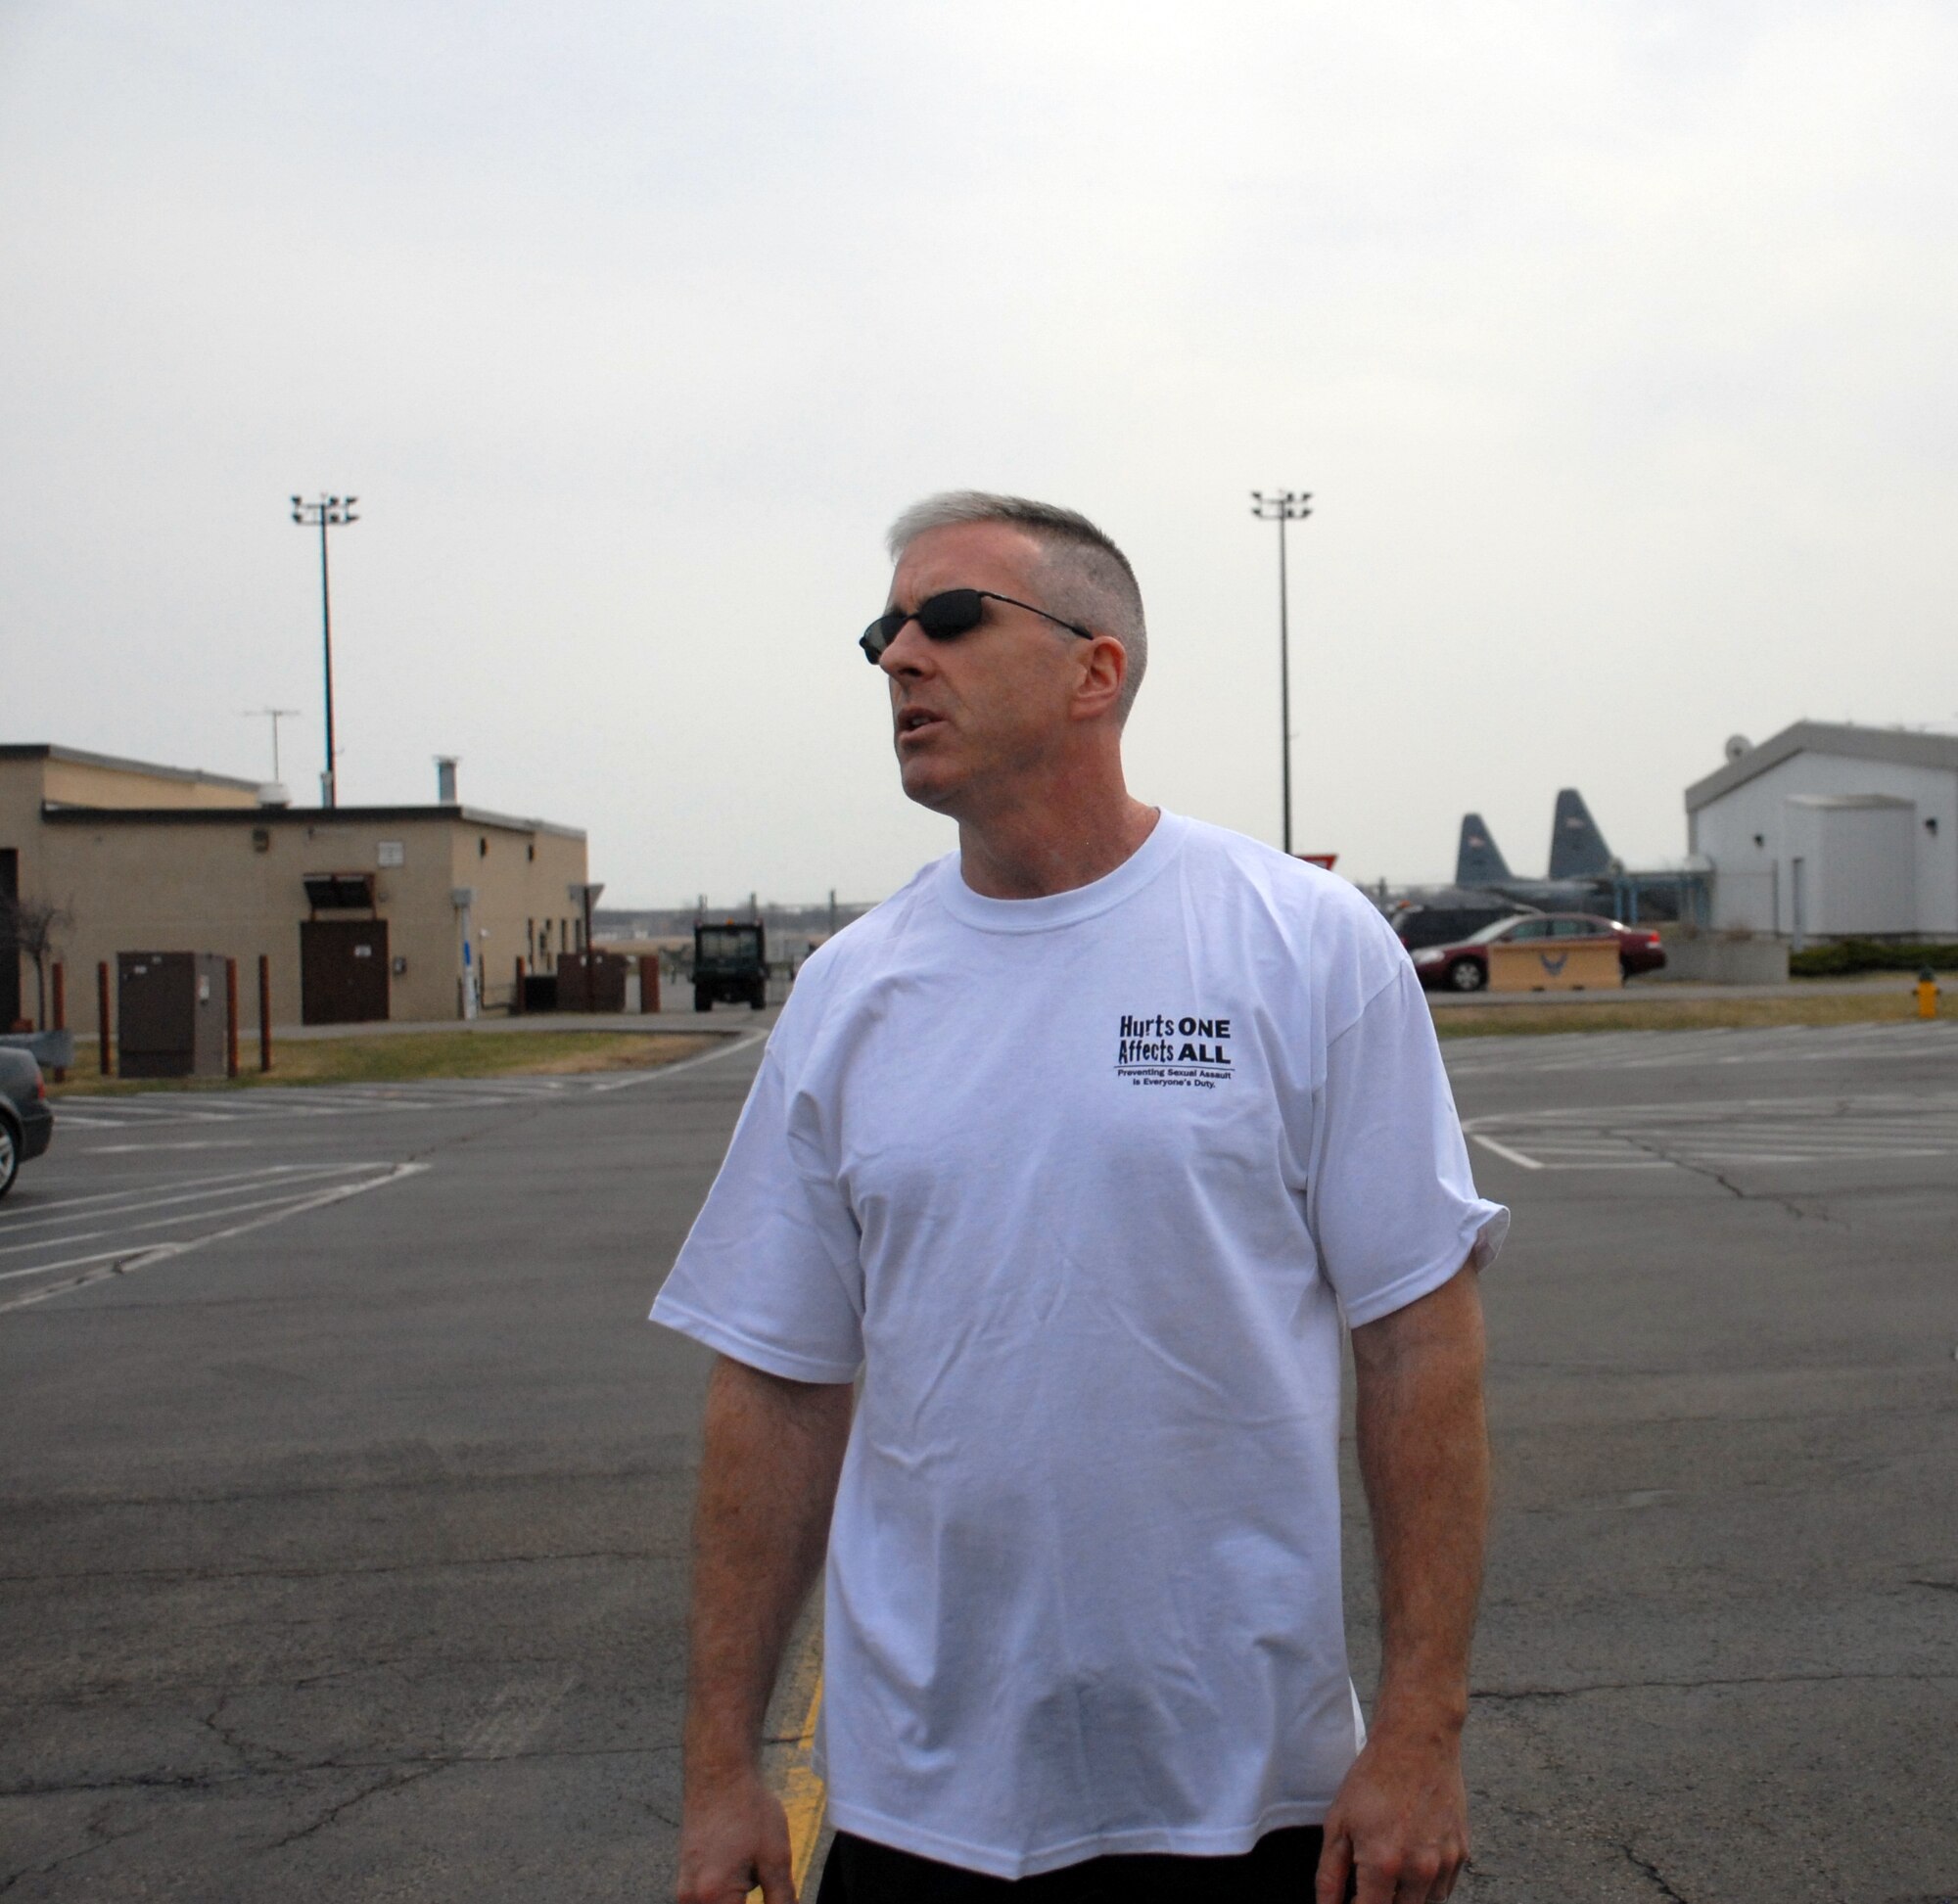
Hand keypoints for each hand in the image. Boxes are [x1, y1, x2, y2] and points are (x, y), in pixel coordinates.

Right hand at [675, 1765, 796, 1903]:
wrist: (720, 1771)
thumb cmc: (749, 1809)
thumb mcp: (776, 1857)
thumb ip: (782, 1900)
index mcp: (713, 1897)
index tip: (776, 1896)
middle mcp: (690, 1899)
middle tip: (767, 1883)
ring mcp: (684, 1890)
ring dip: (738, 1902)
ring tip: (755, 1871)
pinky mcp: (685, 1879)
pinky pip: (708, 1901)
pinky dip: (729, 1897)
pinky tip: (744, 1870)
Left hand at [1315, 1723, 1469, 1902]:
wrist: (1417, 1741)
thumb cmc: (1372, 1779)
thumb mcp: (1338, 1823)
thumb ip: (1329, 1875)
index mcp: (1384, 1864)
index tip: (1351, 1898)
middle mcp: (1420, 1871)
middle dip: (1381, 1902)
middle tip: (1368, 1879)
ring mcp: (1444, 1863)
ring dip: (1405, 1896)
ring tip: (1390, 1861)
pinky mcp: (1462, 1854)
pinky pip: (1442, 1888)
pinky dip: (1426, 1884)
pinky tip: (1411, 1856)